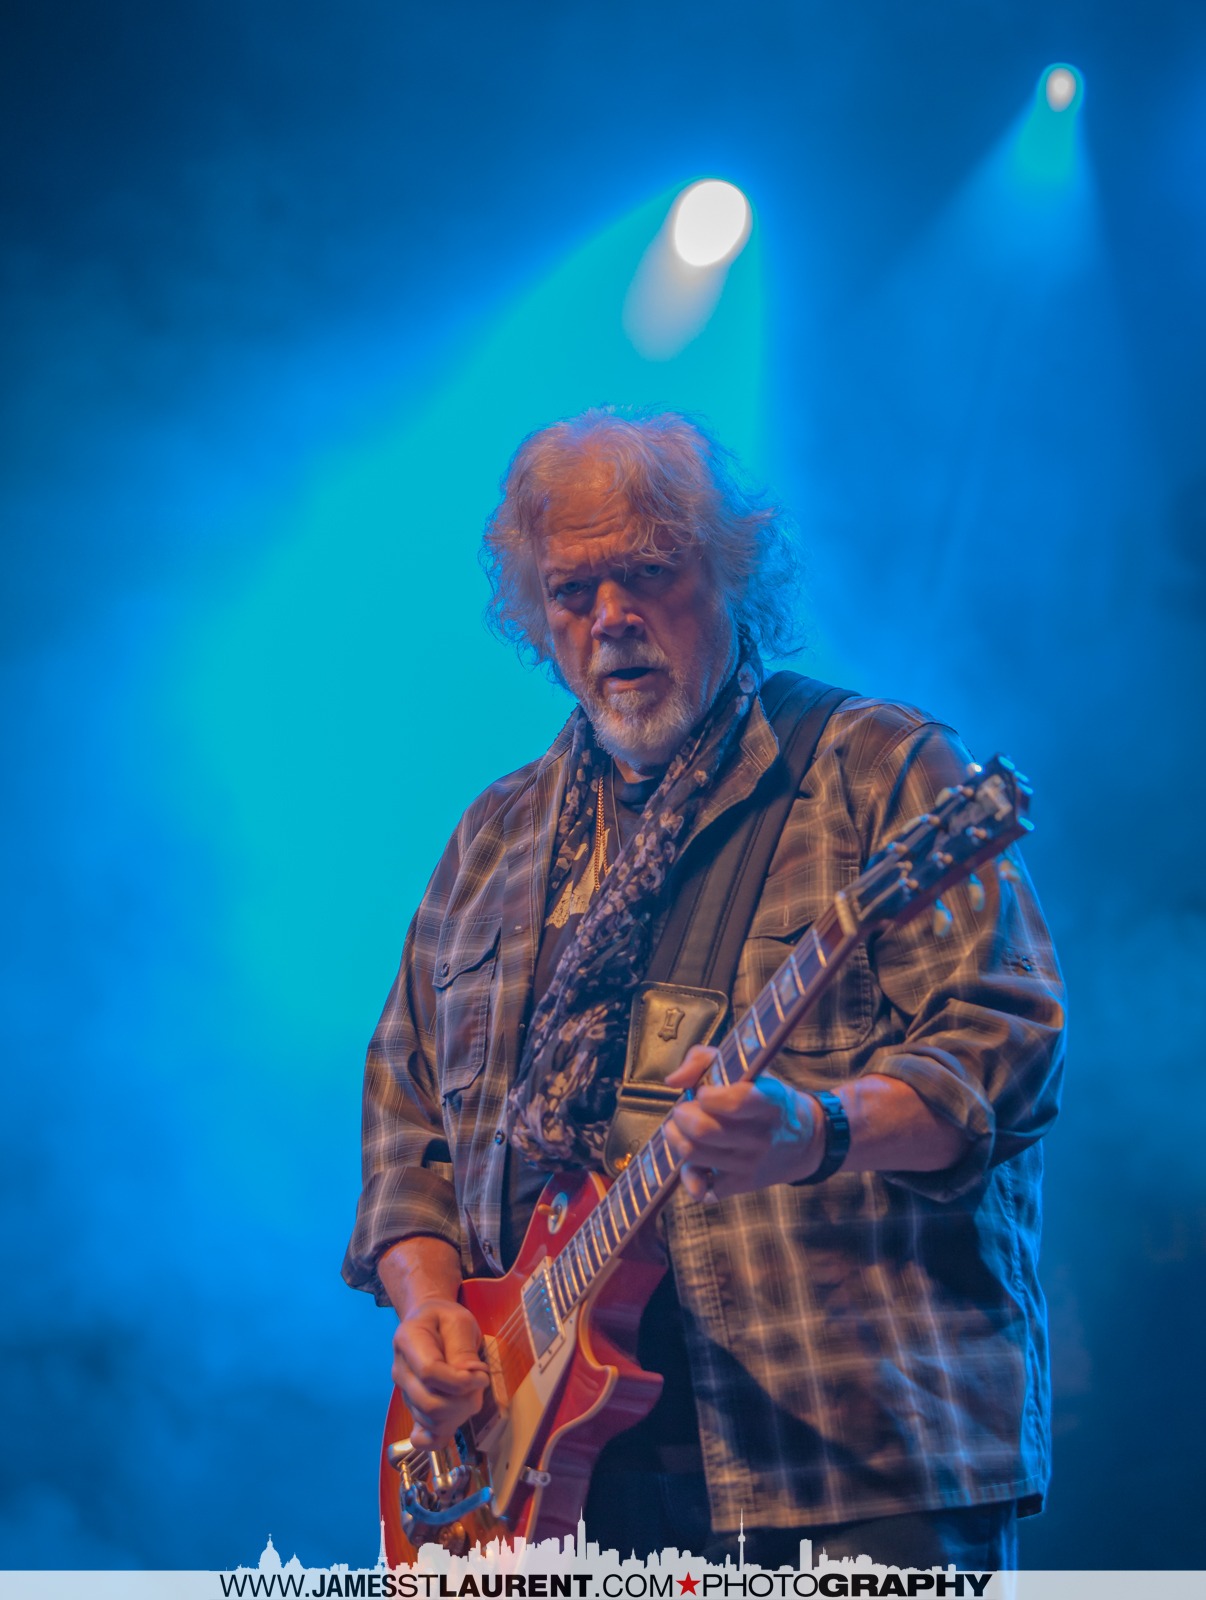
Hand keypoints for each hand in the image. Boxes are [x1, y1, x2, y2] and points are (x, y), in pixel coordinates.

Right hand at [391, 1297, 490, 1449]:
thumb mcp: (458, 1320)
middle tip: (480, 1382)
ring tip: (470, 1391)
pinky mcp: (413, 1409)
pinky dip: (439, 1437)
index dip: (459, 1381)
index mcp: (408, 1341)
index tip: (481, 1374)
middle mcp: (401, 1371)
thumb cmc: (444, 1319)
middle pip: (430, 1403)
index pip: (429, 1373)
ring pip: (432, 1421)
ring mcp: (405, 1393)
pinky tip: (452, 1424)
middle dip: (464, 1400)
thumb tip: (469, 1378)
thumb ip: (462, 1347)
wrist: (427, 1323)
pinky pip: (423, 1437)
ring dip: (460, 1412)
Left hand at [663, 1045, 823, 1200]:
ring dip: (675, 1138)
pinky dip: (688, 1175)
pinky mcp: (741, 1185)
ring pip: (694, 1155)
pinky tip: (694, 1162)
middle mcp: (761, 1136)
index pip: (735, 1102)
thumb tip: (673, 1081)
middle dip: (681, 1116)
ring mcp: (750, 1164)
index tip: (704, 1092)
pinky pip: (701, 1188)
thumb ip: (704, 1060)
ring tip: (680, 1129)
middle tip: (683, 1110)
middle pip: (703, 1131)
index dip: (708, 1096)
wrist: (804, 1142)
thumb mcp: (747, 1069)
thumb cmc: (765, 1098)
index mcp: (768, 1101)